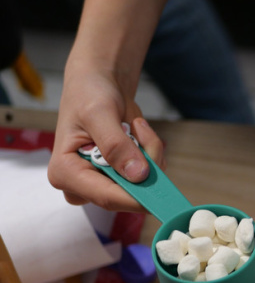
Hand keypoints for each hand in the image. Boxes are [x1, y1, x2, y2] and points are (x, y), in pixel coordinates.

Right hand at [48, 63, 164, 212]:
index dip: (135, 198)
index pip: (104, 196)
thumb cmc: (89, 95)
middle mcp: (82, 184)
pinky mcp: (122, 176)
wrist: (99, 84)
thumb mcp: (100, 114)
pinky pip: (150, 175)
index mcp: (65, 172)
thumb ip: (116, 145)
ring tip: (136, 126)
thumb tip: (137, 175)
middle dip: (145, 165)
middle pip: (127, 194)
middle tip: (139, 128)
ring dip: (150, 154)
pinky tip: (138, 132)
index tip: (162, 194)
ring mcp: (103, 182)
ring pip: (143, 185)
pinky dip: (152, 153)